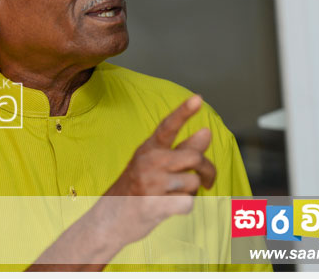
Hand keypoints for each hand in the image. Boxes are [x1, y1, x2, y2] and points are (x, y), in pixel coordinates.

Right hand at [99, 94, 215, 246]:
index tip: (198, 98)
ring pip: (193, 182)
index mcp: (148, 149)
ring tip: (172, 195)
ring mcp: (151, 182)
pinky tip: (168, 208)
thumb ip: (181, 149)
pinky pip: (188, 203)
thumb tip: (206, 132)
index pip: (168, 126)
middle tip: (208, 181)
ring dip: (191, 192)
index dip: (184, 112)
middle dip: (208, 170)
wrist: (110, 220)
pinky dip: (184, 208)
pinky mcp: (155, 204)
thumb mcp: (154, 165)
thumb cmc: (136, 189)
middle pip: (194, 157)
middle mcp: (148, 161)